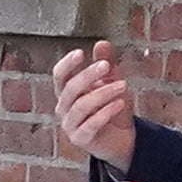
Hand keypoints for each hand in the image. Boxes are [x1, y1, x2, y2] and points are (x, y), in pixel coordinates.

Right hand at [49, 43, 139, 170]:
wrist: (121, 139)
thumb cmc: (111, 109)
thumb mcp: (111, 83)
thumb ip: (106, 64)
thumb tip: (101, 43)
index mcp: (67, 92)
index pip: (59, 75)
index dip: (67, 64)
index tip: (81, 53)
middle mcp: (64, 108)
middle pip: (70, 89)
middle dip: (88, 75)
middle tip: (107, 65)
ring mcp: (70, 125)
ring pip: (81, 106)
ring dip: (103, 93)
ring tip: (123, 85)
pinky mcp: (80, 139)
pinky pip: (90, 125)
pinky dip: (106, 113)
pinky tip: (120, 104)